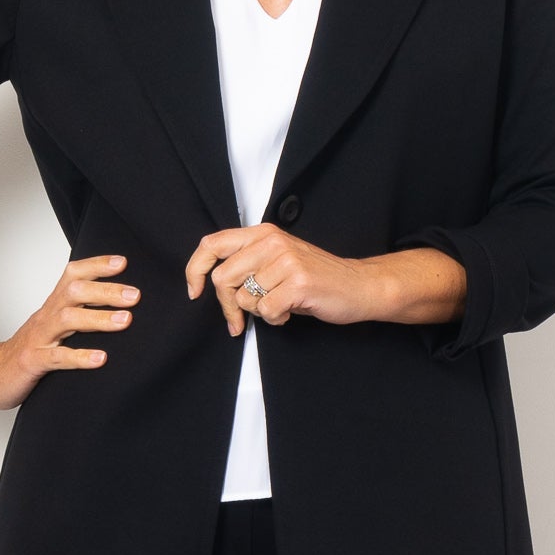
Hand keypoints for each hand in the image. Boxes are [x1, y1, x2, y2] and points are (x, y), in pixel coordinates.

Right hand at [0, 253, 139, 407]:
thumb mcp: (54, 327)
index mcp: (53, 306)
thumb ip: (78, 314)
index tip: (122, 263)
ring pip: (67, 320)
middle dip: (106, 291)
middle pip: (74, 292)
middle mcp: (46, 316)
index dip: (95, 265)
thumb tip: (116, 307)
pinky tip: (101, 358)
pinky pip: (58, 357)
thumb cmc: (30, 351)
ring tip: (125, 320)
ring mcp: (39, 338)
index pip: (72, 275)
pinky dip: (80, 357)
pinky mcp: (34, 362)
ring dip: (98, 319)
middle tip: (135, 295)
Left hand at [185, 225, 383, 336]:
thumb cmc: (316, 278)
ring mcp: (285, 261)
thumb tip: (213, 284)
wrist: (359, 286)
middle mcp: (272, 241)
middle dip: (227, 307)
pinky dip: (275, 320)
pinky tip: (290, 312)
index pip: (212, 244)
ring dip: (258, 312)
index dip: (196, 270)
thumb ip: (248, 263)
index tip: (195, 292)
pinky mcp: (297, 283)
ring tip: (279, 306)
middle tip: (238, 321)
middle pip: (223, 278)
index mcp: (263, 233)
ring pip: (244, 298)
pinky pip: (266, 311)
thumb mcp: (278, 260)